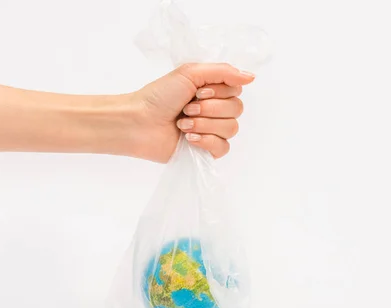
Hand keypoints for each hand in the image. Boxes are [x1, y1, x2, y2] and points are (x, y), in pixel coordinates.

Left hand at [128, 63, 255, 162]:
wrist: (139, 122)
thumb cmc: (159, 96)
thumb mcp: (190, 73)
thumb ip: (223, 72)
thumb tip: (251, 77)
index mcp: (212, 91)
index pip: (236, 92)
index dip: (220, 93)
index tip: (198, 92)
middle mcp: (214, 111)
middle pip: (237, 110)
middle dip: (210, 108)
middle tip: (187, 108)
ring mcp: (211, 132)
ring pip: (231, 129)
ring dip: (205, 124)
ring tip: (183, 124)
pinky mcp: (205, 152)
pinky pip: (223, 147)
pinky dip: (206, 141)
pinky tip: (189, 139)